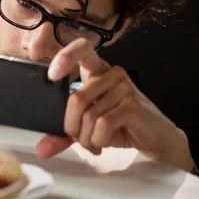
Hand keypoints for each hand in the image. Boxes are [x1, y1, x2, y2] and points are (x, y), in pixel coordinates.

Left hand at [36, 38, 193, 171]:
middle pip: (76, 99)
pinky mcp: (133, 105)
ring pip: (88, 115)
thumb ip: (66, 134)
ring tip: (93, 144)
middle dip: (71, 127)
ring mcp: (124, 87)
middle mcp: (112, 74)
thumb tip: (42, 150)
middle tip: (78, 139)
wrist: (156, 139)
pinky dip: (97, 140)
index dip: (65, 57)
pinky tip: (101, 144)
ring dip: (85, 138)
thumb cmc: (122, 126)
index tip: (52, 75)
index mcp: (98, 70)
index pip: (82, 48)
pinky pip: (103, 124)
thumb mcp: (89, 127)